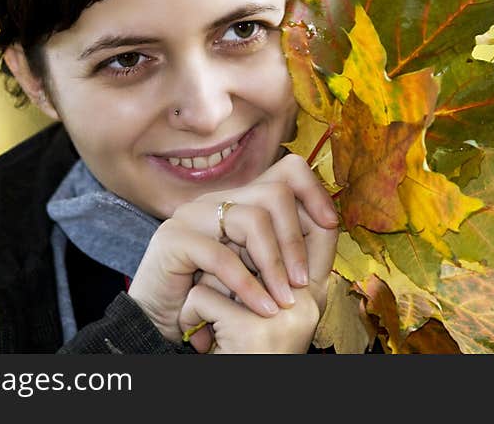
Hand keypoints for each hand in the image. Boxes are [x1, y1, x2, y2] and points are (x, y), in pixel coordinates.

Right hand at [128, 153, 338, 341]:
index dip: (314, 192)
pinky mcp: (173, 238)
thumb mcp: (260, 271)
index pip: (287, 170)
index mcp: (240, 199)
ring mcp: (193, 213)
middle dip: (295, 240)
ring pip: (252, 220)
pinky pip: (221, 256)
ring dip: (275, 266)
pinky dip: (248, 286)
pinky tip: (262, 308)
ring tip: (284, 301)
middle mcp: (217, 199)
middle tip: (302, 283)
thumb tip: (331, 224)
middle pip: (275, 193)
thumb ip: (289, 246)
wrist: (162, 323)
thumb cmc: (216, 299)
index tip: (331, 223)